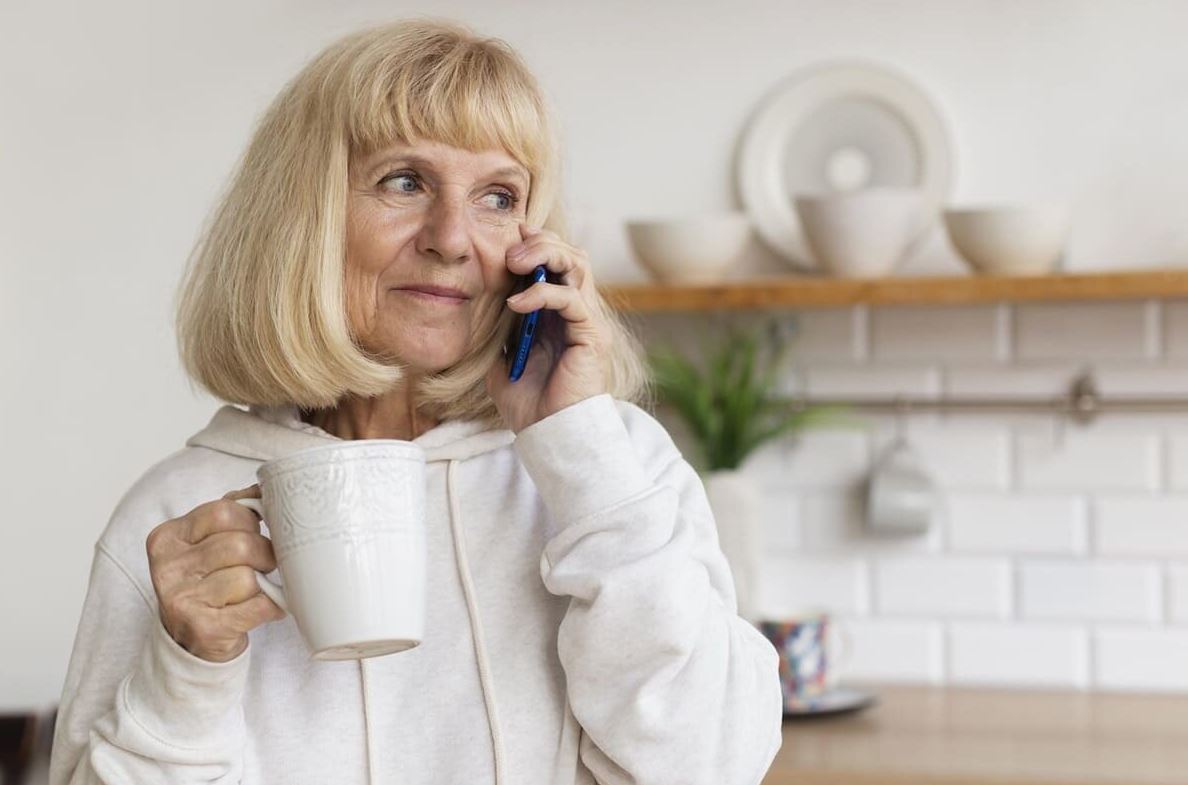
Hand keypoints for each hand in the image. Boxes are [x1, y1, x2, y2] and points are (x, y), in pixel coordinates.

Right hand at [145, 485, 284, 662]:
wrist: (187, 641)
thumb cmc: (204, 582)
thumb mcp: (204, 543)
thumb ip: (230, 512)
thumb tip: (267, 486)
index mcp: (167, 538)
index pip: (223, 511)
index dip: (251, 520)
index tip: (256, 531)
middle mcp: (168, 568)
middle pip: (240, 545)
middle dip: (263, 552)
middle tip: (264, 563)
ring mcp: (182, 600)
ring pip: (248, 577)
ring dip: (265, 582)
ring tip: (260, 587)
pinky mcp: (204, 628)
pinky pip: (258, 606)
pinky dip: (273, 605)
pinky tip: (268, 606)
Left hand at [486, 223, 609, 431]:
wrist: (550, 434)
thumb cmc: (530, 404)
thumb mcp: (501, 360)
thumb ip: (496, 331)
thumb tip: (478, 306)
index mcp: (558, 313)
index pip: (555, 261)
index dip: (535, 242)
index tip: (507, 234)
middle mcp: (577, 311)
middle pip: (571, 253)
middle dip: (540, 242)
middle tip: (509, 251)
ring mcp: (587, 321)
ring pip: (577, 265)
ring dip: (545, 255)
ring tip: (514, 263)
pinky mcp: (592, 334)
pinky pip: (570, 298)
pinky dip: (542, 293)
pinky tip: (516, 303)